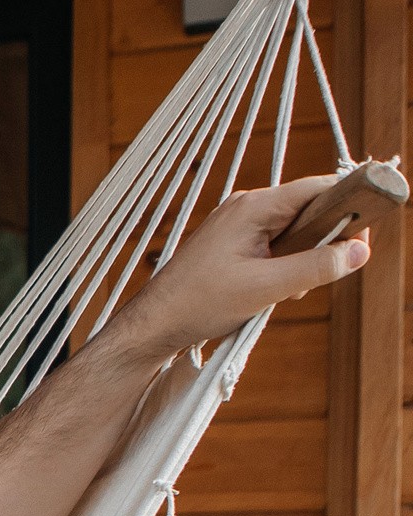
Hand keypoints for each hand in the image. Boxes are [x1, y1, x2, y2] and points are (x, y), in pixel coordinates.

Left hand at [108, 173, 369, 361]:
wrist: (151, 326)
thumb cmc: (198, 304)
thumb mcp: (267, 288)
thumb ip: (317, 266)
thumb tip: (360, 250)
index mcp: (254, 206)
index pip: (319, 188)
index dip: (348, 207)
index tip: (364, 234)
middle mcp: (246, 208)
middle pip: (309, 211)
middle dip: (320, 244)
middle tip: (310, 278)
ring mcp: (237, 226)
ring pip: (293, 234)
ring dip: (299, 263)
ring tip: (279, 292)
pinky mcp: (231, 246)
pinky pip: (274, 248)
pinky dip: (281, 270)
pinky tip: (267, 294)